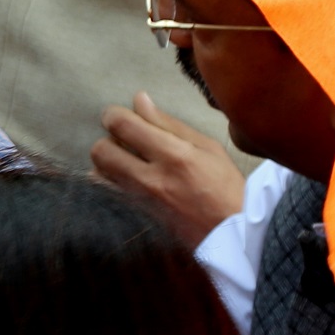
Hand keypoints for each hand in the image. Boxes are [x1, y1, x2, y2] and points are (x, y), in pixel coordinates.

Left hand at [92, 93, 247, 246]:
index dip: (112, 115)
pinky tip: (131, 178)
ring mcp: (142, 202)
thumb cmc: (226, 187)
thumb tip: (139, 100)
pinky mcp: (138, 217)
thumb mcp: (207, 147)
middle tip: (123, 139)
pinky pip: (110, 193)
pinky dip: (112, 181)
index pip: (123, 126)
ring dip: (108, 161)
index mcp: (174, 156)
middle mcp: (153, 179)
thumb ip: (168, 123)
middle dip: (107, 139)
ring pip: (99, 174)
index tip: (118, 115)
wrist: (234, 235)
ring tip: (128, 159)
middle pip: (101, 151)